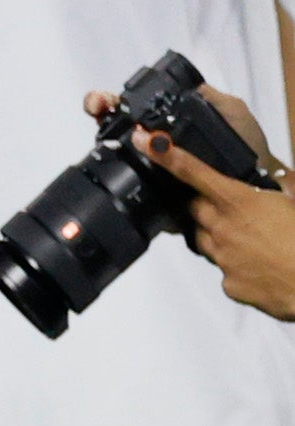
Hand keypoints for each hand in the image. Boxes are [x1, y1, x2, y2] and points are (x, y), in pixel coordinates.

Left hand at [136, 110, 294, 322]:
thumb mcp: (294, 200)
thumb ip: (278, 189)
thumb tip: (279, 183)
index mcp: (240, 201)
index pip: (193, 173)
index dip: (166, 156)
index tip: (147, 143)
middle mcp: (223, 229)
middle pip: (193, 209)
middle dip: (201, 204)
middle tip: (226, 206)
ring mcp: (222, 257)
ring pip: (204, 240)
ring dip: (218, 234)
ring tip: (250, 237)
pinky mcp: (227, 283)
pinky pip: (222, 269)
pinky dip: (235, 263)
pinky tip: (258, 262)